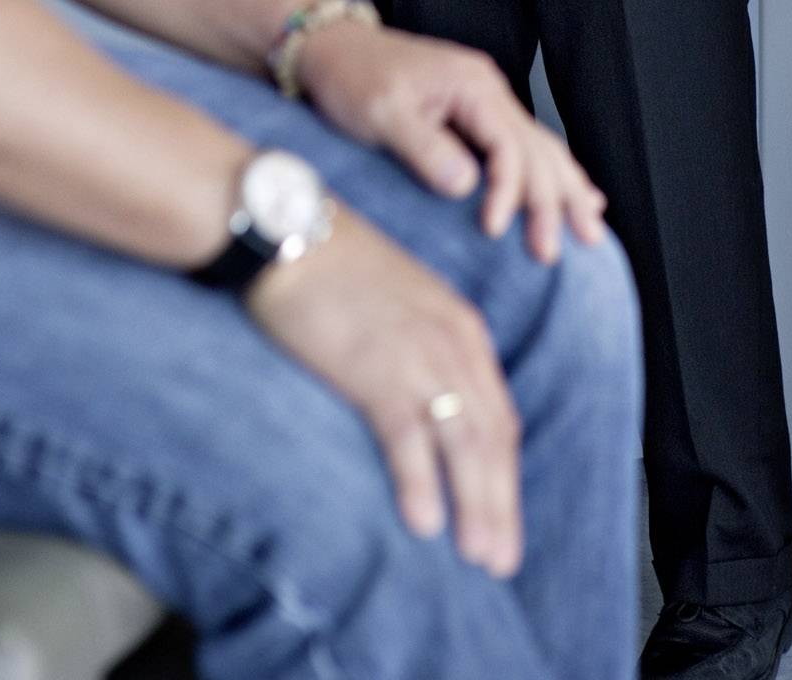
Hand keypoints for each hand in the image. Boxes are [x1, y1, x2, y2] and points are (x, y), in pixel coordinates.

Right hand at [247, 206, 524, 574]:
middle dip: (501, 503)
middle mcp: (452, 342)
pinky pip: (408, 436)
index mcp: (461, 327)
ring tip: (480, 557)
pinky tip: (423, 523)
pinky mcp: (375, 367)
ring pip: (464, 443)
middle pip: (491, 437)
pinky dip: (421, 482)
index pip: (498, 415)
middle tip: (503, 561)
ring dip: (477, 506)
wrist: (288, 230)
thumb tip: (429, 407)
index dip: (503, 473)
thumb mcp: (401, 304)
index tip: (503, 517)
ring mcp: (417, 354)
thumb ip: (424, 350)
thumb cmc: (335, 267)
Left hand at [295, 18, 607, 264]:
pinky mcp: (475, 114)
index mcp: (471, 86)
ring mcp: (485, 101)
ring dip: (566, 190)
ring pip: (541, 147)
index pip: (508, 147)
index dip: (508, 192)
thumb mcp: (381, 112)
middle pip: (536, 149)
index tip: (496, 231)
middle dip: (552, 202)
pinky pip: (527, 145)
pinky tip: (577, 192)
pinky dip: (554, 171)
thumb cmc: (353, 75)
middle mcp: (487, 90)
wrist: (332, 47)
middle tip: (553, 253)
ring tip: (590, 230)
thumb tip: (467, 186)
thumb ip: (425, 148)